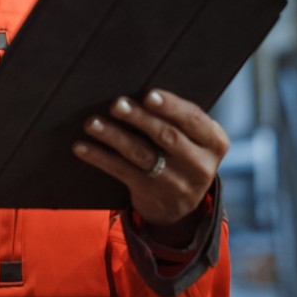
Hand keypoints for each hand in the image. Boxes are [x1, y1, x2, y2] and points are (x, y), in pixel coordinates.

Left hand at [72, 89, 228, 238]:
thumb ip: (179, 118)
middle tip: (117, 104)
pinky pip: (122, 172)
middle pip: (167, 136)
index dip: (171, 107)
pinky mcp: (151, 194)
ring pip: (141, 154)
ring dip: (113, 136)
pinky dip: (100, 157)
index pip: (193, 120)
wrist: (181, 206)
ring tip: (92, 122)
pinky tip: (82, 147)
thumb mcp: (195, 140)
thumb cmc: (183, 154)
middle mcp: (200, 165)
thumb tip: (139, 90)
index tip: (149, 95)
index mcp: (214, 142)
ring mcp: (176, 183)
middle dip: (139, 118)